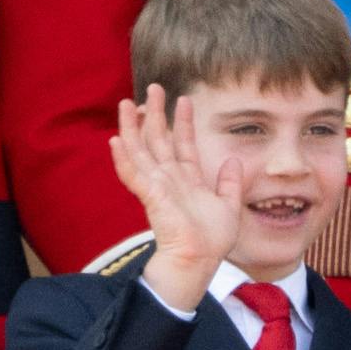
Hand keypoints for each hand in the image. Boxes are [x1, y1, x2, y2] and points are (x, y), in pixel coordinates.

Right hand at [107, 87, 244, 307]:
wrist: (199, 261)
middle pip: (158, 140)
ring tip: (126, 103)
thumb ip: (230, 183)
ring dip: (132, 127)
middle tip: (152, 88)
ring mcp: (158, 186)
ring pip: (141, 150)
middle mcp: (170, 179)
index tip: (184, 100)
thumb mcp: (229, 207)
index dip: (182, 122)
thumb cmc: (211, 241)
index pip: (183, 144)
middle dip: (155, 114)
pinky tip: (116, 140)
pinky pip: (134, 174)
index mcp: (188, 180)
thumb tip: (234, 160)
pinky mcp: (150, 196)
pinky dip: (124, 158)